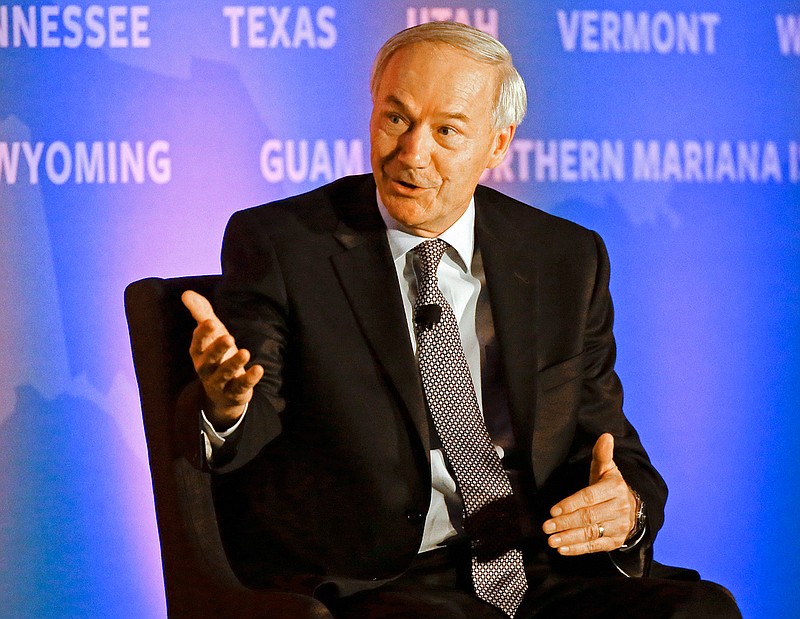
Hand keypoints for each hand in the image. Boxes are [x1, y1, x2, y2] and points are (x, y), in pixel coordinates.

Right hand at [182, 290, 263, 429]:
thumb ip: (200, 313)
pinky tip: (259, 369)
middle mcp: (206, 368)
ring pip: (225, 373)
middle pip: (210, 359)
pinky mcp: (235, 392)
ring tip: (245, 352)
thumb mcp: (211, 333)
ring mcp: (220, 382)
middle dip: (218, 349)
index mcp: (199, 353)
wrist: (223, 393)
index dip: (202, 334)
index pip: (198, 343)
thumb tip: (186, 293)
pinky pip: (241, 386)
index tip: (209, 322)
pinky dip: (249, 378)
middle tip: (228, 337)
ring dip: (234, 363)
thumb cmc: (216, 355)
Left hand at [542, 433, 636, 554]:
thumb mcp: (607, 469)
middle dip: (565, 523)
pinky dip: (578, 548)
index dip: (570, 504)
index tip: (553, 510)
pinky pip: (596, 546)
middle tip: (546, 527)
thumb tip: (605, 435)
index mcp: (615, 489)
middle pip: (588, 517)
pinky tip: (562, 549)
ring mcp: (619, 527)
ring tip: (551, 540)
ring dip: (569, 538)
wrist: (635, 508)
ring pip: (591, 533)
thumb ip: (602, 454)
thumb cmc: (611, 486)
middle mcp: (620, 509)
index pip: (589, 497)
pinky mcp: (616, 541)